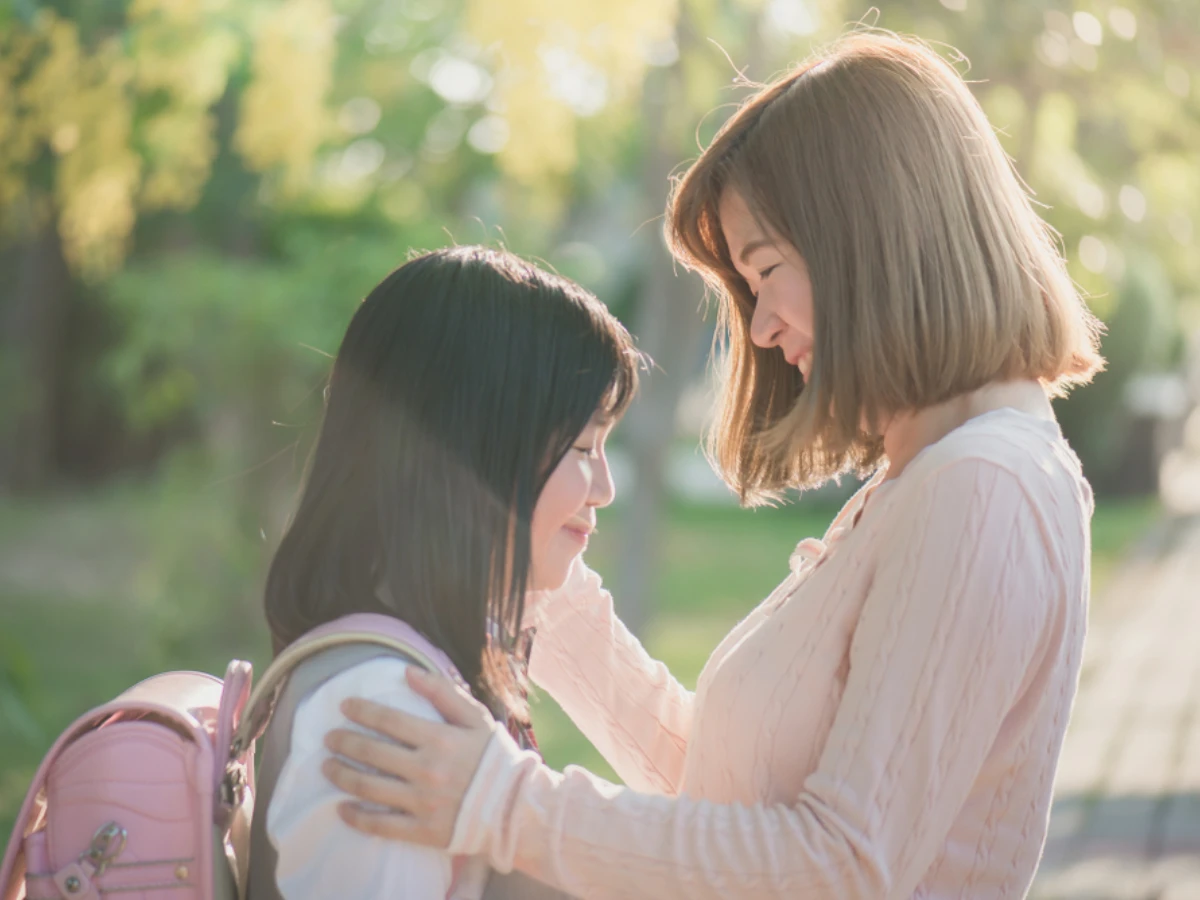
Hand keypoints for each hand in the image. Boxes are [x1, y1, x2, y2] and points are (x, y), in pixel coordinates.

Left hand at [322, 667, 496, 847]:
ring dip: (341, 775)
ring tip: (327, 767)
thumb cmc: (494, 757)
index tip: (344, 707)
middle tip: (329, 737)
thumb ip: (442, 692)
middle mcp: (426, 770)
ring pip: (368, 787)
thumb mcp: (475, 718)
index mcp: (439, 739)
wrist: (515, 806)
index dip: (362, 711)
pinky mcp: (422, 830)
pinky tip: (341, 808)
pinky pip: (381, 825)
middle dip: (344, 742)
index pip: (389, 721)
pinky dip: (356, 817)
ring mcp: (422, 802)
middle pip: (371, 752)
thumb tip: (408, 671)